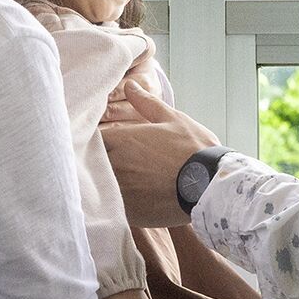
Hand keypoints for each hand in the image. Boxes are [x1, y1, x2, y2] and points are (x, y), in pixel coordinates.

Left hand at [100, 80, 216, 228]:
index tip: (103, 146)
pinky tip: (129, 203)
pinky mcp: (125, 213)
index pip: (89, 139)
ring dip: (102, 186)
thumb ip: (146, 103)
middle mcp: (112, 164)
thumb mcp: (172, 119)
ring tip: (122, 186)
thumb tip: (130, 85)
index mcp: (119, 139)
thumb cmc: (193, 149)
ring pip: (96, 188)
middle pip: (88, 164)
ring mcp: (116, 190)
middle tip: (110, 166)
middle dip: (95, 164)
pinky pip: (109, 210)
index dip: (94, 143)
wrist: (210, 186)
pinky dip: (114, 207)